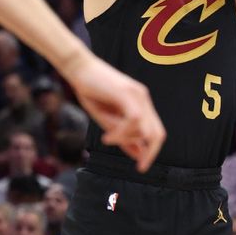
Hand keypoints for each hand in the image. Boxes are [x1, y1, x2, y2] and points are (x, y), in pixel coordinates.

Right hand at [65, 55, 165, 171]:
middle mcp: (143, 98)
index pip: (155, 131)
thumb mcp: (107, 119)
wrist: (78, 68)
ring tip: (107, 138)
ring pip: (144, 129)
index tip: (141, 165)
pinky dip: (121, 133)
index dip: (152, 151)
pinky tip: (107, 137)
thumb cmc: (89, 91)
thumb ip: (123, 135)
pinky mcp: (127, 93)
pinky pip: (133, 121)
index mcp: (141, 103)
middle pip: (157, 133)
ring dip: (125, 140)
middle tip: (139, 166)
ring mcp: (137, 95)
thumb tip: (139, 154)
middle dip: (150, 153)